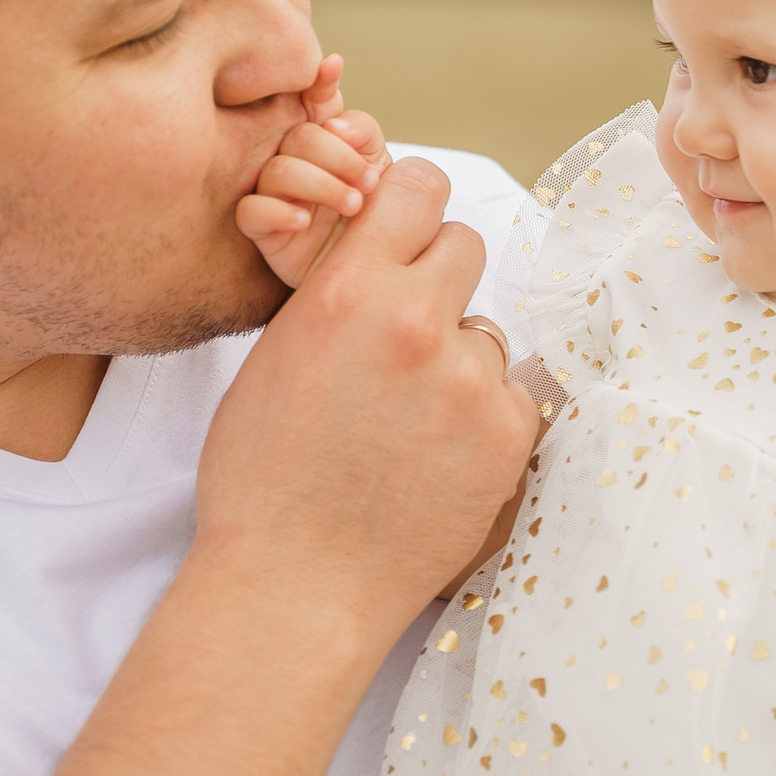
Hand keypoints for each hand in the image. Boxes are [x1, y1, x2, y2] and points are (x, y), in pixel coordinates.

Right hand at [198, 157, 534, 638]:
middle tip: (405, 337)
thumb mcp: (275, 357)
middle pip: (464, 247)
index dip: (412, 209)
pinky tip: (436, 457)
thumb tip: (376, 260)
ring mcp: (469, 380)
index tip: (409, 232)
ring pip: (485, 333)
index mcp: (346, 292)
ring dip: (458, 361)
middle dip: (437, 281)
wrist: (297, 587)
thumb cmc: (264, 483)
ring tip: (408, 423)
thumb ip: (335, 296)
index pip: (417, 188)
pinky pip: (510, 396)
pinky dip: (483, 419)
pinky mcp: (508, 434)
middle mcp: (415, 322)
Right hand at [234, 55, 388, 287]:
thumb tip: (335, 123)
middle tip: (368, 183)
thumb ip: (363, 134)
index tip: (333, 69)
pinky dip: (277, 211)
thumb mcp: (385, 171)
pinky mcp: (263, 228)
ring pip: (278, 171)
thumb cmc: (380, 221)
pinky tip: (304, 220)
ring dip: (320, 185)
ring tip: (352, 205)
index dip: (319, 82)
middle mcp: (299, 160)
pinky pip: (251, 211)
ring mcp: (277, 192)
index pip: (316, 101)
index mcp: (329, 140)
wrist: (378, 275)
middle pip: (301, 137)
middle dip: (338, 156)